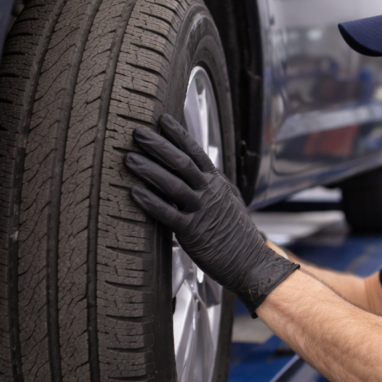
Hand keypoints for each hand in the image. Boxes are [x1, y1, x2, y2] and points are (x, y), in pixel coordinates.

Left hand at [124, 115, 298, 312]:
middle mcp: (209, 192)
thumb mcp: (229, 201)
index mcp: (217, 183)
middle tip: (137, 132)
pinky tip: (134, 193)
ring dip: (148, 170)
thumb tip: (197, 173)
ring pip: (172, 184)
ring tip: (129, 159)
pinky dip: (150, 202)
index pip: (196, 152)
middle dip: (157, 145)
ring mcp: (202, 211)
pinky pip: (168, 214)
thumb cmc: (237, 235)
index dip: (178, 134)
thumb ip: (212, 186)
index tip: (162, 119)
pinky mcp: (193, 232)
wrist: (252, 262)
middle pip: (181, 162)